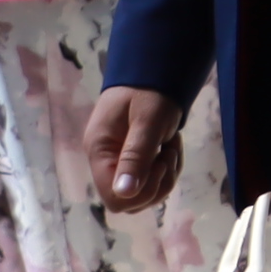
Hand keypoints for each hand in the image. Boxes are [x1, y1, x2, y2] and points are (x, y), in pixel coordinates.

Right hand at [83, 86, 183, 210]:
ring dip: (165, 175)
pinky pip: (153, 182)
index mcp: (100, 151)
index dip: (139, 192)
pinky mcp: (134, 161)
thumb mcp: (147, 122)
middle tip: (166, 153)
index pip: (113, 197)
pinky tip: (170, 146)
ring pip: (144, 194)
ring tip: (170, 146)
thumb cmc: (149, 92)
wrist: (154, 71)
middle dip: (156, 184)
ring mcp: (119, 162)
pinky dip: (168, 169)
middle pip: (130, 201)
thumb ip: (135, 157)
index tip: (157, 165)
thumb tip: (124, 193)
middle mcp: (105, 161)